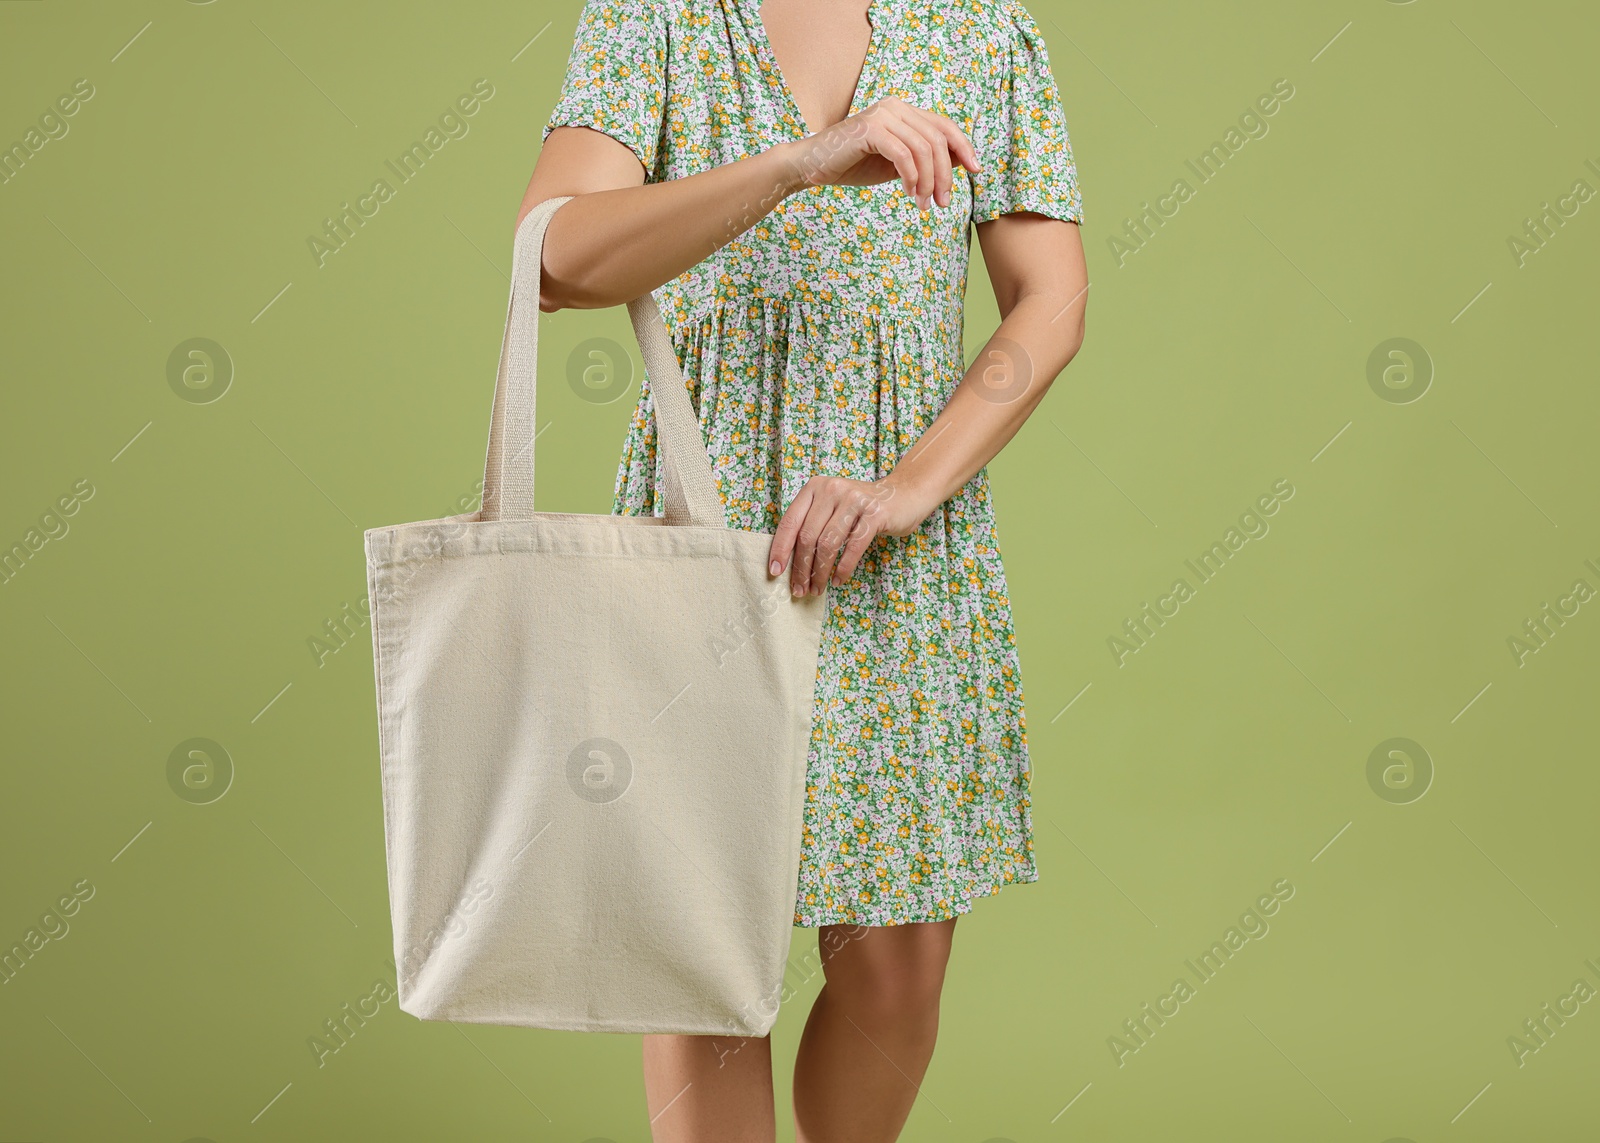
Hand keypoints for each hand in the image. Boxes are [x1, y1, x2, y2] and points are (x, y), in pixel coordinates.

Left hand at [767, 475, 936, 596]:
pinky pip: (853, 547)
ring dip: (820, 572)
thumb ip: (812, 524)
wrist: (904, 495)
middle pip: (808, 536)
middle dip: (801, 568)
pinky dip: (843, 568)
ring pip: (828, 544)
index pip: (790, 522)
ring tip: (817, 589)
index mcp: (815, 487)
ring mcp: (854, 499)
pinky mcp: (875, 513)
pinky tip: (838, 580)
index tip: (775, 573)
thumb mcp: (832, 507)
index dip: (780, 549)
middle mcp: (832, 489)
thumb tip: (789, 561)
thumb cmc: (861, 508)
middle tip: (799, 590)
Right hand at [778, 97, 980, 212]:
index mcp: (903, 111)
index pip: (943, 126)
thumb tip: (958, 164)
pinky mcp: (870, 130)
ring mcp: (882, 115)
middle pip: (937, 139)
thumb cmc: (852, 165)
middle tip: (942, 202)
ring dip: (928, 181)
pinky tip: (908, 193)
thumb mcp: (896, 163)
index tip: (976, 171)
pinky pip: (904, 155)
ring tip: (923, 204)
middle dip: (945, 174)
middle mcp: (895, 107)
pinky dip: (911, 177)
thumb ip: (923, 159)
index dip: (963, 147)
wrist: (812, 166)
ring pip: (923, 149)